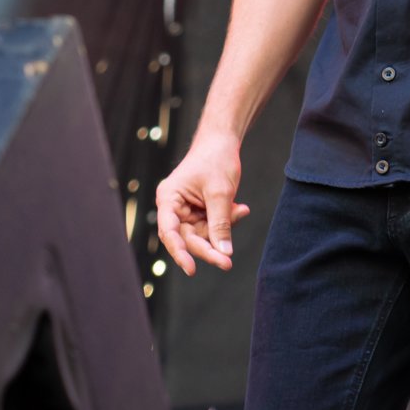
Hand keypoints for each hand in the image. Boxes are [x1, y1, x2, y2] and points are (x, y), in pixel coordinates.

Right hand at [154, 130, 251, 275]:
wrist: (223, 141)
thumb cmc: (216, 159)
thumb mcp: (220, 192)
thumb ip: (221, 223)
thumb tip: (224, 253)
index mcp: (169, 199)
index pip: (170, 232)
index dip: (179, 252)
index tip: (191, 269)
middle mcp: (174, 207)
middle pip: (188, 238)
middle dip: (209, 248)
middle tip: (227, 262)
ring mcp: (187, 210)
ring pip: (203, 235)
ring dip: (223, 230)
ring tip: (240, 210)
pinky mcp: (200, 211)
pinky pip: (213, 226)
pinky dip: (227, 221)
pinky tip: (240, 208)